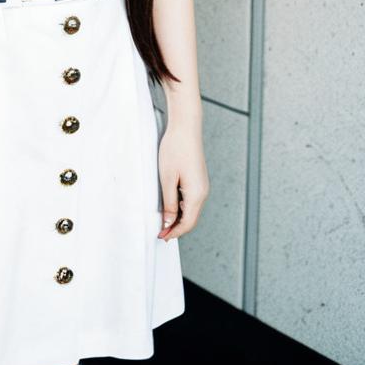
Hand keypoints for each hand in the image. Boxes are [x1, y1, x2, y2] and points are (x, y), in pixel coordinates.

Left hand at [157, 120, 209, 240]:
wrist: (186, 128)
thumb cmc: (175, 149)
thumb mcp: (167, 178)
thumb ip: (168, 203)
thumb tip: (168, 222)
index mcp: (196, 194)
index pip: (187, 223)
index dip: (174, 232)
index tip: (161, 237)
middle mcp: (203, 192)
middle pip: (191, 219)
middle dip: (177, 228)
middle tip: (161, 233)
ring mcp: (202, 185)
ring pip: (191, 210)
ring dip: (179, 218)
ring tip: (163, 222)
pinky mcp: (199, 179)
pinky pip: (191, 200)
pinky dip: (181, 208)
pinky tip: (170, 206)